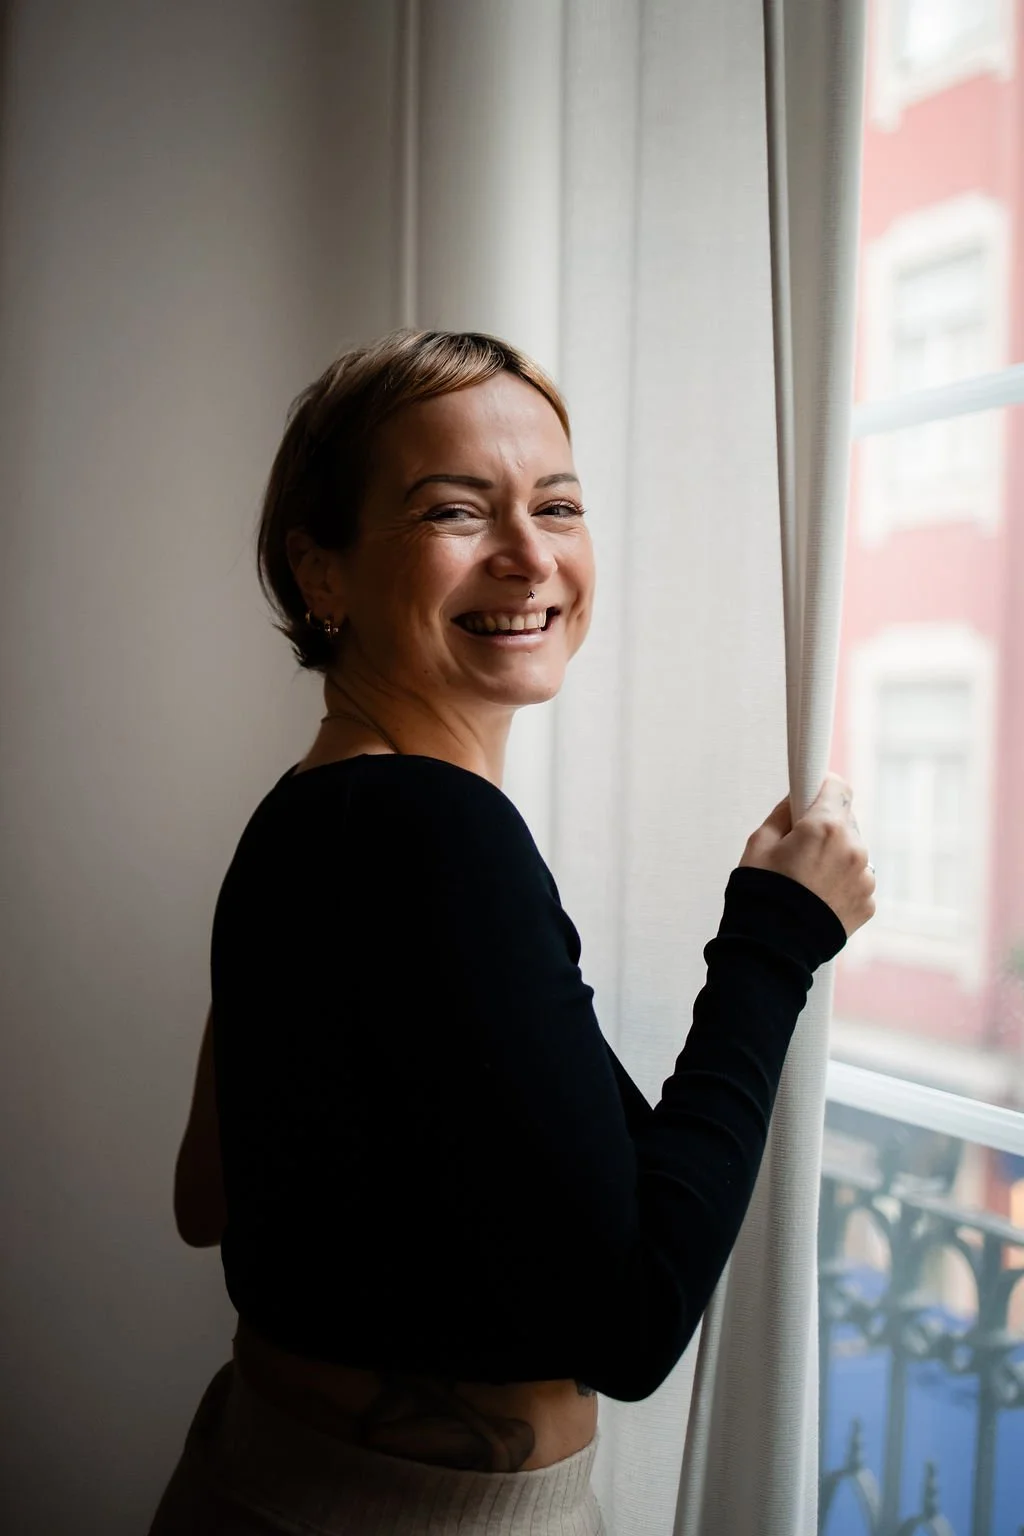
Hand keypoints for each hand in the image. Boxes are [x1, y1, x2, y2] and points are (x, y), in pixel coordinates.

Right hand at [738, 773, 876, 937]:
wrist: (772, 949)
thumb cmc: (760, 894)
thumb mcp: (758, 844)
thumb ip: (783, 814)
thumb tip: (796, 800)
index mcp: (825, 827)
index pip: (838, 787)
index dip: (821, 788)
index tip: (811, 794)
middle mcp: (853, 848)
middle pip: (845, 821)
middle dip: (825, 826)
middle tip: (799, 847)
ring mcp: (865, 877)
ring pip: (852, 851)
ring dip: (836, 856)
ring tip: (807, 879)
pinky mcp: (869, 902)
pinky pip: (857, 880)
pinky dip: (841, 883)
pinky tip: (817, 897)